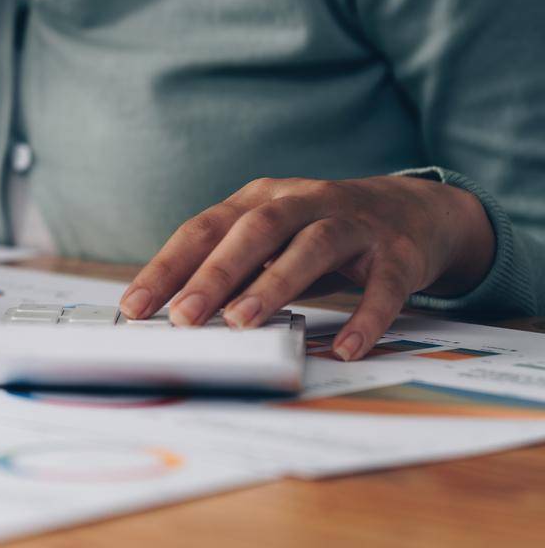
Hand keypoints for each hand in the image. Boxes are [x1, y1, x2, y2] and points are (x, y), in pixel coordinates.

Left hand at [119, 175, 494, 360]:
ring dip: (275, 283)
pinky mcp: (398, 254)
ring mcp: (354, 225)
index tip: (134, 306)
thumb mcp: (271, 240)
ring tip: (242, 323)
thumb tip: (176, 313)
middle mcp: (304, 201)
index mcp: (260, 198)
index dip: (167, 266)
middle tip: (183, 317)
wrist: (414, 210)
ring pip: (312, 246)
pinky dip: (364, 317)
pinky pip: (382, 286)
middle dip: (215, 273)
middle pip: (255, 231)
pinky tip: (345, 348)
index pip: (204, 229)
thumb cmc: (319, 232)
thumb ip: (232, 268)